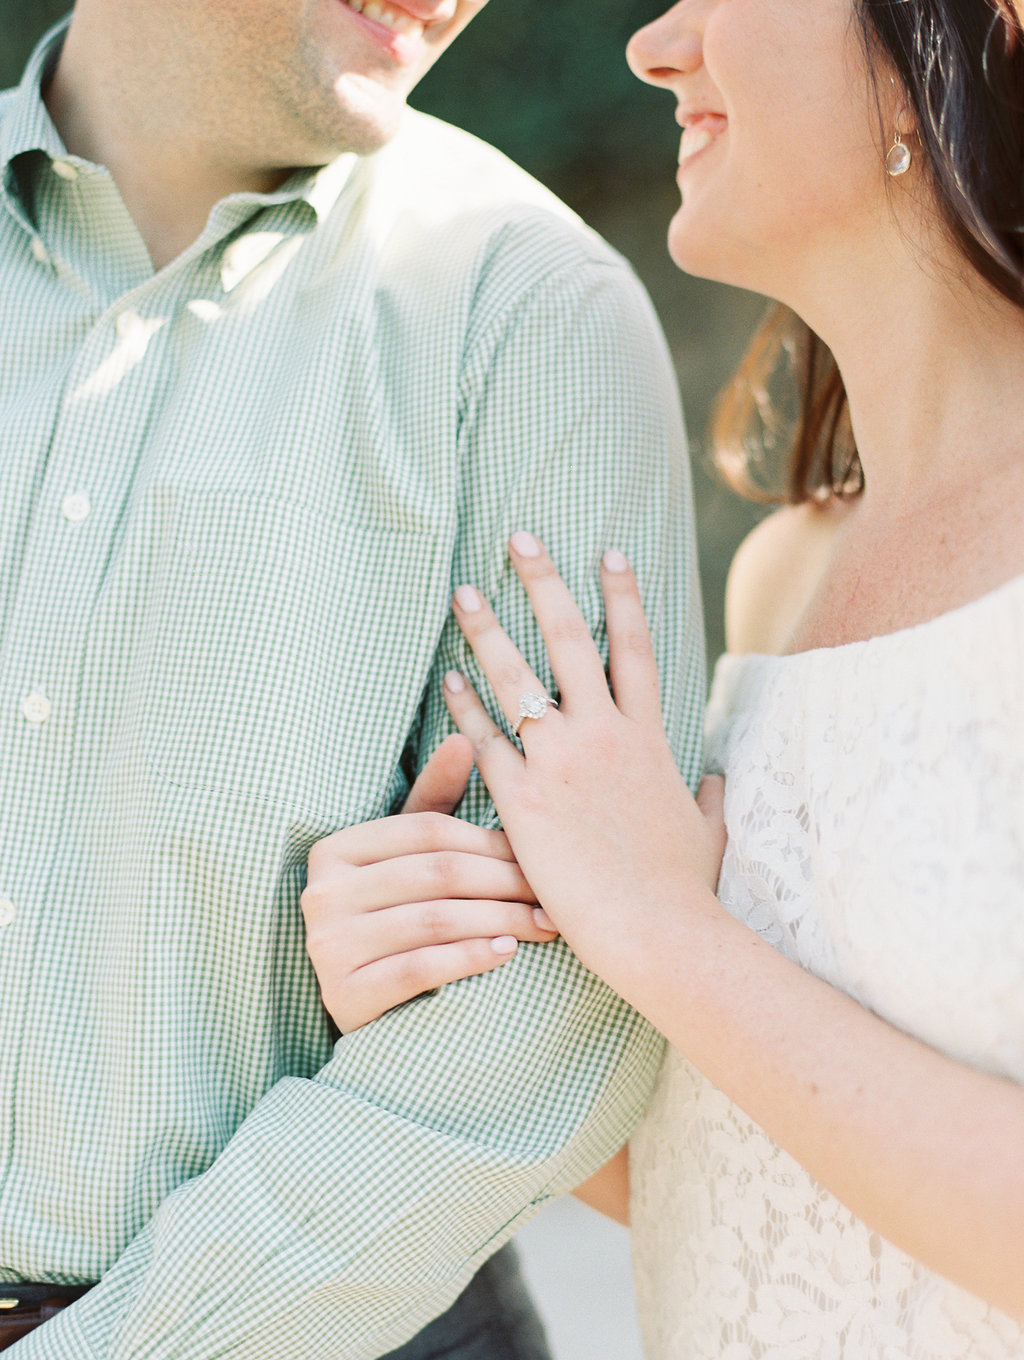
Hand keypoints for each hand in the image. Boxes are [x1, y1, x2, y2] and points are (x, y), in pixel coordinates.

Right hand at [301, 735, 557, 1032]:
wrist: (366, 1004)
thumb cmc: (395, 915)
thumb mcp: (408, 858)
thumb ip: (434, 800)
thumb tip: (464, 738)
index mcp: (334, 850)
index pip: (429, 833)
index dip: (490, 841)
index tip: (540, 852)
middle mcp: (321, 894)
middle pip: (436, 875)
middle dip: (505, 883)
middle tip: (554, 892)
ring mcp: (327, 947)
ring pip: (434, 921)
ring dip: (501, 921)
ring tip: (545, 923)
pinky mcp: (344, 996)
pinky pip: (420, 968)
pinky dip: (470, 958)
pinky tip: (509, 953)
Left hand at [443, 533, 725, 983]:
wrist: (657, 932)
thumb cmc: (684, 889)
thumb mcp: (706, 831)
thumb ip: (706, 797)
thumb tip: (712, 780)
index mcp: (649, 738)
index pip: (635, 649)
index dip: (622, 597)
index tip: (609, 553)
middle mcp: (604, 736)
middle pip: (569, 641)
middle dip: (544, 583)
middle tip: (520, 539)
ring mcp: (560, 764)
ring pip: (517, 679)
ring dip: (487, 630)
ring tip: (464, 593)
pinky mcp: (522, 800)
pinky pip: (485, 740)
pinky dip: (463, 706)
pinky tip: (445, 680)